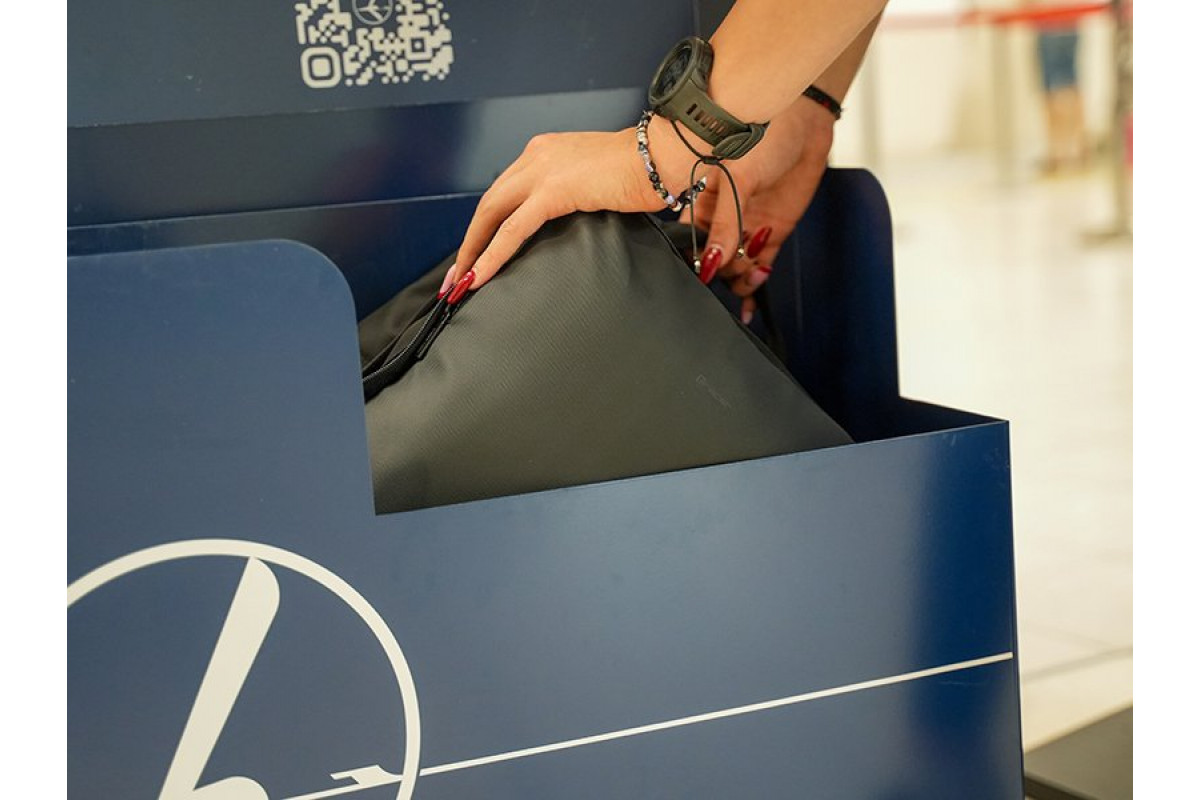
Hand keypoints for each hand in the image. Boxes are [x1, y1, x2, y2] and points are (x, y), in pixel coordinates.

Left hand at [446, 126, 695, 295]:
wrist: (665, 156)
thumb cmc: (646, 171)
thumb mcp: (597, 182)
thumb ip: (575, 196)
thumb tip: (570, 222)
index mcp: (546, 151)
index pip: (505, 191)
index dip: (485, 225)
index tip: (475, 252)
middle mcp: (537, 155)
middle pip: (489, 204)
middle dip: (469, 242)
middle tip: (455, 276)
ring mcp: (543, 170)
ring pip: (492, 215)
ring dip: (473, 251)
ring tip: (460, 283)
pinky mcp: (554, 191)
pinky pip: (513, 229)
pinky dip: (492, 254)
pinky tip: (480, 276)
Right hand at [689, 96, 835, 321]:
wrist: (805, 123)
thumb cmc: (763, 136)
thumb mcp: (738, 179)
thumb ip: (724, 224)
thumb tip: (710, 263)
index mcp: (700, 203)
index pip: (689, 242)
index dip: (695, 261)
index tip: (704, 274)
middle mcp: (720, 219)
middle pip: (713, 261)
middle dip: (724, 270)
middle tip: (738, 261)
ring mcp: (745, 229)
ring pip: (735, 269)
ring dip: (742, 279)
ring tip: (756, 270)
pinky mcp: (770, 235)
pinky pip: (758, 268)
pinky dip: (754, 287)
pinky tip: (749, 308)